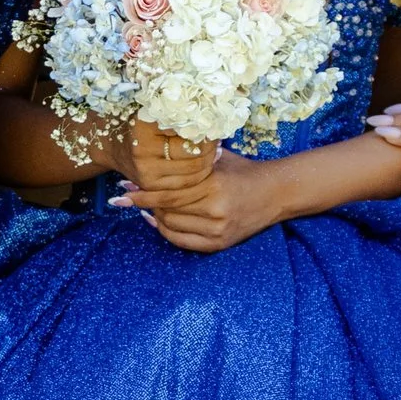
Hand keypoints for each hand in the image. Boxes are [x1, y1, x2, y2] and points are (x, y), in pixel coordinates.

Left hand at [110, 124, 289, 252]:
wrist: (277, 193)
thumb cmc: (244, 170)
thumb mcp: (218, 158)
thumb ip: (190, 160)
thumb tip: (154, 155)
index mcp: (214, 185)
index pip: (169, 193)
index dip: (143, 192)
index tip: (123, 188)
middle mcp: (215, 211)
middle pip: (167, 211)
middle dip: (144, 203)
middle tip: (127, 194)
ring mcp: (218, 230)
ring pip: (172, 227)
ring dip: (154, 217)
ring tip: (143, 206)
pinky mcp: (220, 244)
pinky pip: (182, 242)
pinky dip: (166, 232)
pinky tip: (156, 221)